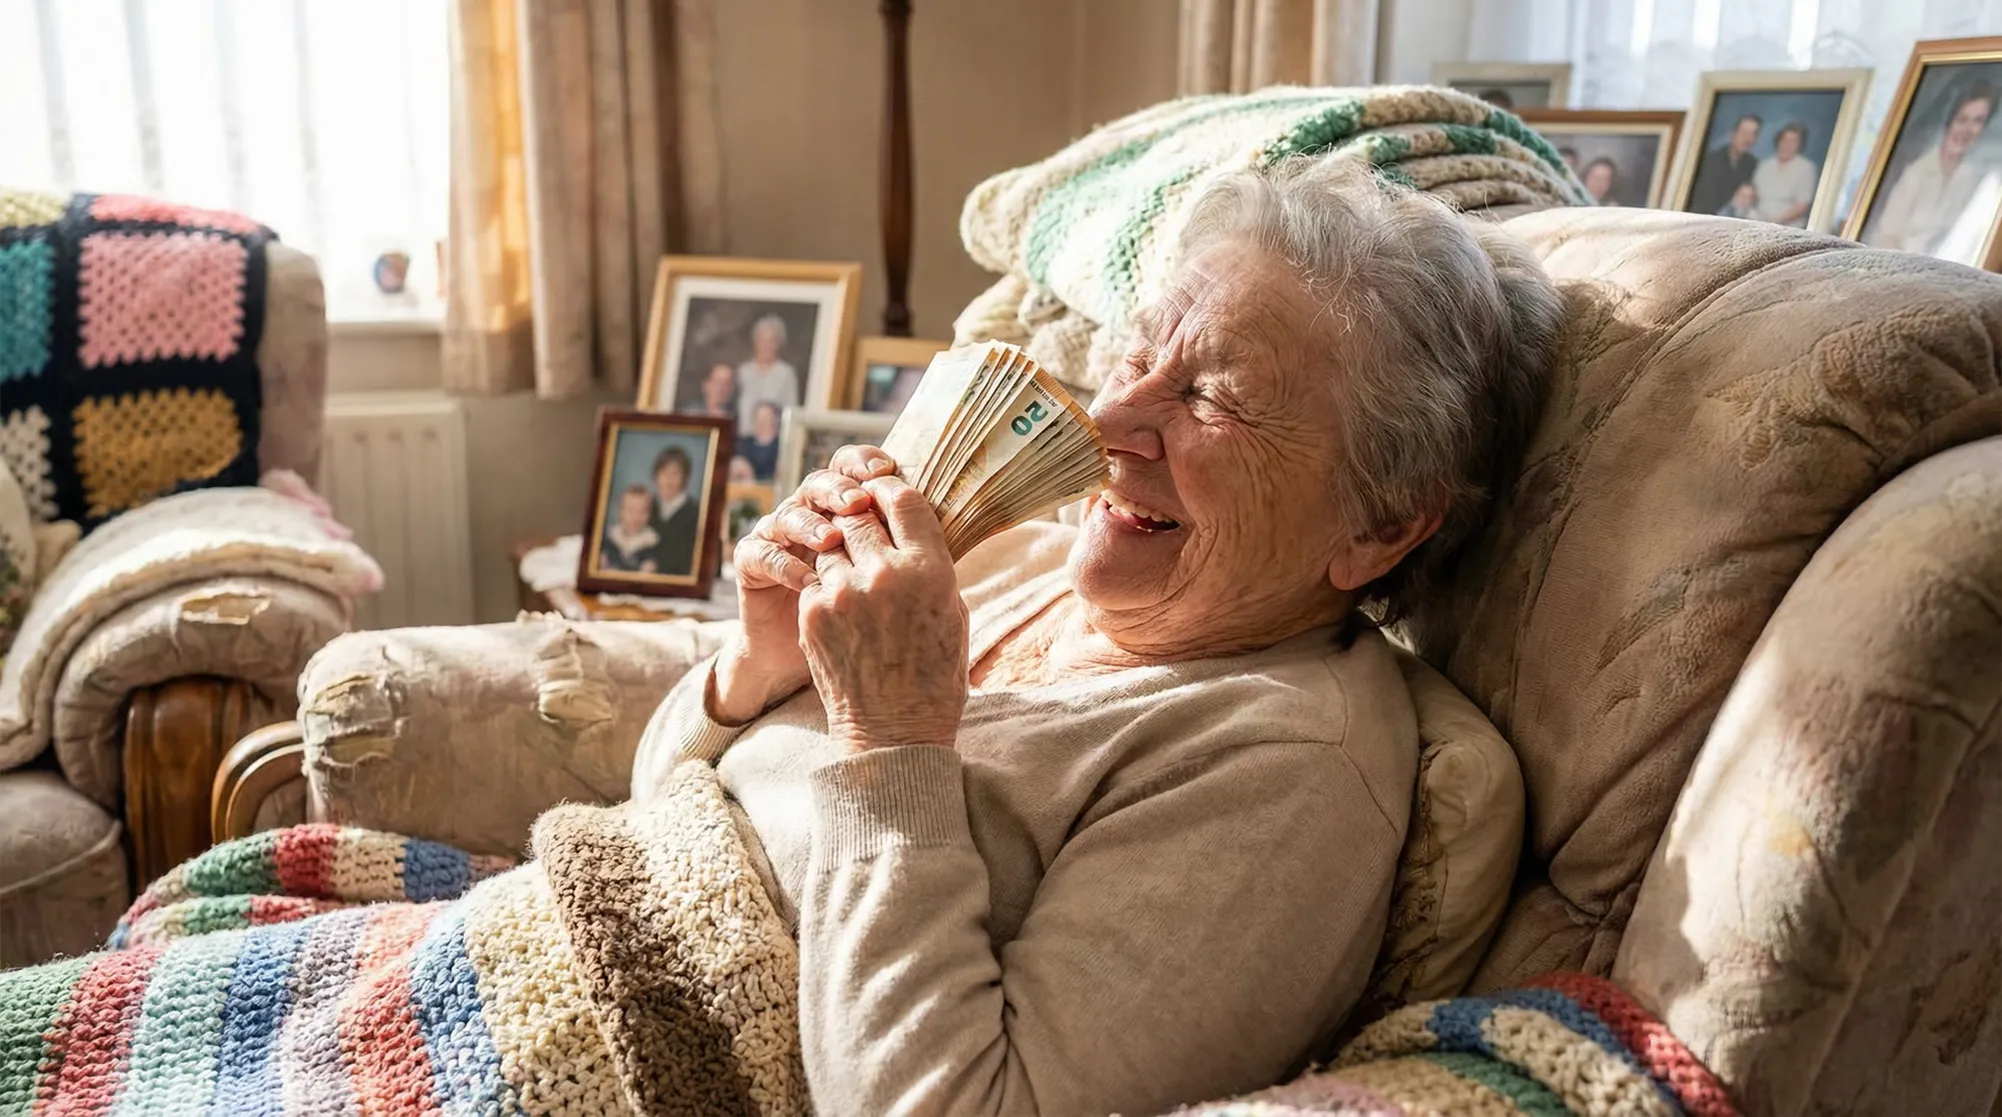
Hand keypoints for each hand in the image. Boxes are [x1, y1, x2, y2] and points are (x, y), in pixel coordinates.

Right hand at [716, 446, 897, 722]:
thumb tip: (962, 523)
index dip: (867, 466)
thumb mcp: (904, 591)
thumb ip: (918, 553)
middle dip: (841, 489)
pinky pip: (761, 553)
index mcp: (853, 513)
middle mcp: (817, 518)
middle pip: (823, 484)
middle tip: (857, 502)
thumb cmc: (878, 633)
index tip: (885, 474)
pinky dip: (782, 562)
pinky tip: (804, 578)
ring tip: (831, 539)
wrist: (834, 680)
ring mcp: (782, 539)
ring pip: (790, 512)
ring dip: (811, 522)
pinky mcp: (754, 568)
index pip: (856, 471)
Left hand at [798, 475, 968, 752]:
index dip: (889, 488)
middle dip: (858, 510)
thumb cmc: (934, 675)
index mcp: (930, 570)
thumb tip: (912, 532)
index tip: (883, 489)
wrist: (893, 729)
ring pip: (829, 541)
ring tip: (848, 559)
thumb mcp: (952, 612)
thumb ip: (930, 566)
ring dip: (837, 544)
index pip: (902, 499)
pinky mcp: (812, 612)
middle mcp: (885, 574)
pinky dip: (822, 578)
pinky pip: (813, 575)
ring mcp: (843, 592)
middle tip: (858, 512)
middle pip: (860, 512)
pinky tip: (836, 594)